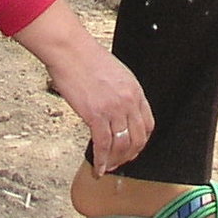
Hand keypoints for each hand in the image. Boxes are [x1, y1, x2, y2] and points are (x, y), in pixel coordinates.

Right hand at [15, 1, 153, 172]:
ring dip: (115, 161)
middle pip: (137, 138)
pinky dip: (101, 160)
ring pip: (121, 145)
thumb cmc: (85, 57)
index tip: (134, 148)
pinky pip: (102, 145)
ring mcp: (113, 109)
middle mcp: (128, 101)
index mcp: (134, 90)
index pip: (148, 124)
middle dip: (130, 155)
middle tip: (121, 162)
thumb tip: (115, 110)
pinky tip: (98, 166)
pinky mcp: (95, 115)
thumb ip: (120, 93)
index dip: (142, 141)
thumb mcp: (115, 73)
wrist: (69, 50)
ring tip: (107, 167)